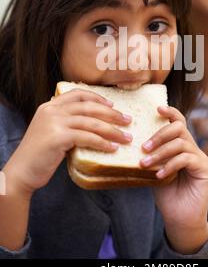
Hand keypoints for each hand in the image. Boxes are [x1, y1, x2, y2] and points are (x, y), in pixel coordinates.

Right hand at [4, 89, 131, 195]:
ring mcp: (54, 122)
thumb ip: (66, 123)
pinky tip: (112, 148)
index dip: (97, 98)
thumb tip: (94, 123)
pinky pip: (87, 137)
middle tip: (127, 121)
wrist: (21, 172)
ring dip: (112, 130)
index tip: (112, 105)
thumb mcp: (51, 131)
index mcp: (50, 106)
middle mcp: (52, 110)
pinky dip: (102, 142)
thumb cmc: (39, 155)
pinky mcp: (58, 137)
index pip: (78, 94)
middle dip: (112, 114)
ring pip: (91, 122)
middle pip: (89, 107)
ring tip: (126, 137)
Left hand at [140, 106, 207, 252]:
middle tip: (144, 147)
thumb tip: (133, 143)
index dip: (170, 112)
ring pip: (181, 143)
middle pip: (179, 127)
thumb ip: (151, 156)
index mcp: (181, 146)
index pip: (178, 122)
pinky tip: (159, 175)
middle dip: (160, 134)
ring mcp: (200, 158)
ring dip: (160, 152)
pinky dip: (170, 165)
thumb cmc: (167, 195)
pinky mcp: (204, 169)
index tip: (157, 109)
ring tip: (145, 163)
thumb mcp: (155, 170)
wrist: (180, 220)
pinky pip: (186, 159)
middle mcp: (192, 148)